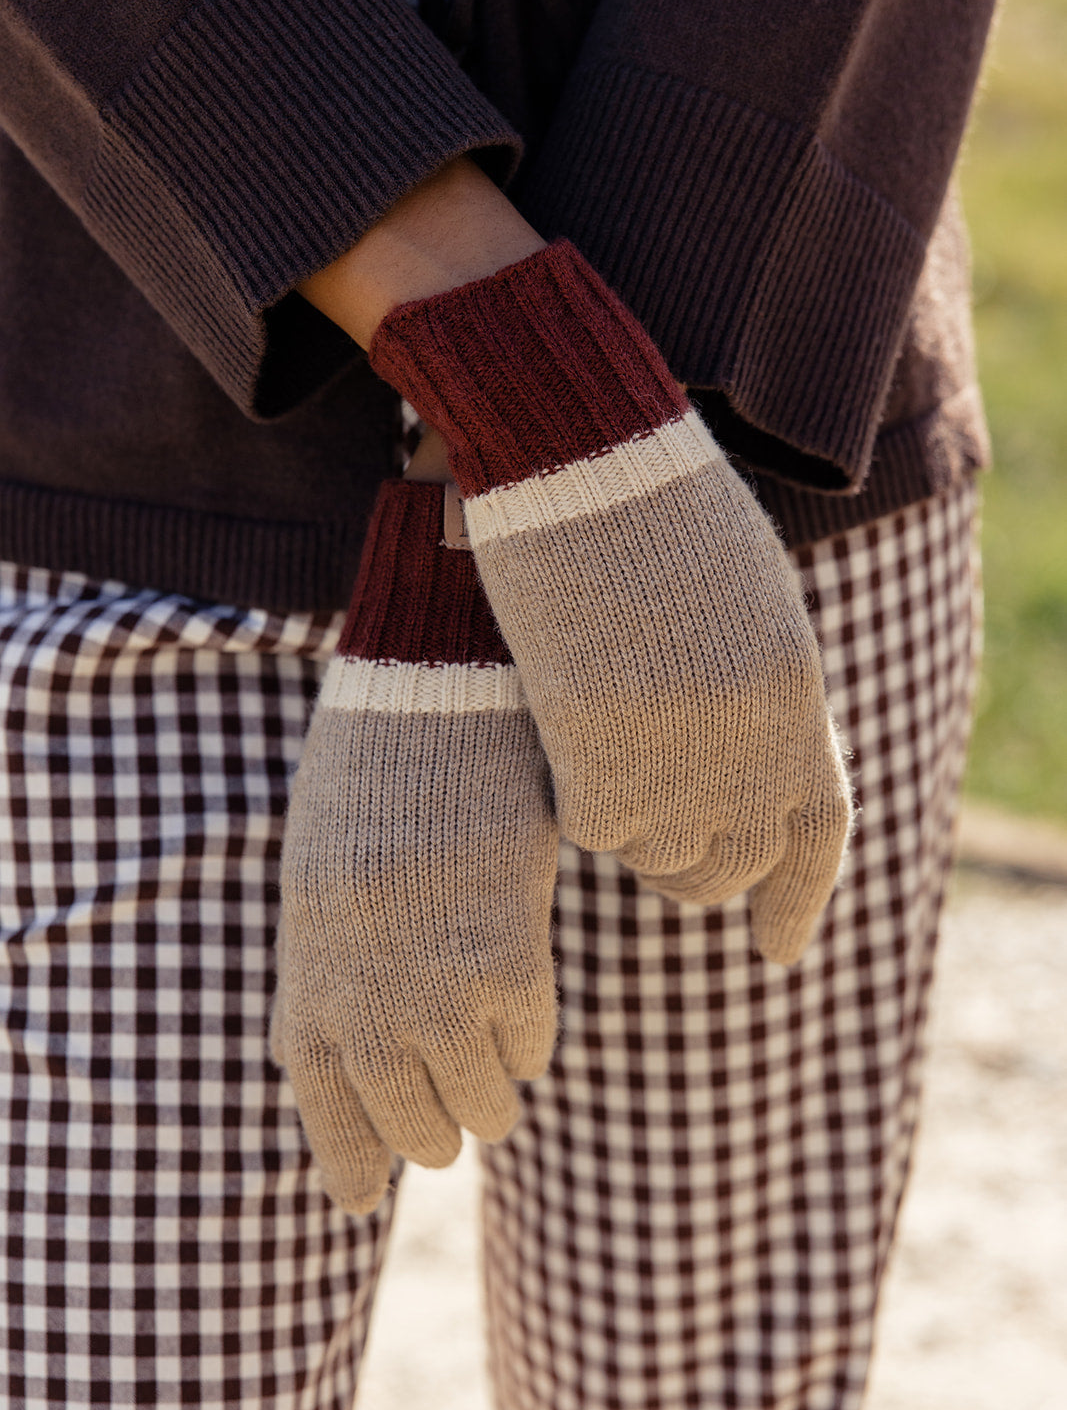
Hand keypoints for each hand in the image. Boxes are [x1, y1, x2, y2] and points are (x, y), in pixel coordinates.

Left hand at [271, 481, 557, 1213]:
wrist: (423, 709)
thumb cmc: (368, 789)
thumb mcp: (316, 890)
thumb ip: (322, 982)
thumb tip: (328, 1059)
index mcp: (308, 984)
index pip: (323, 1112)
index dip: (347, 1161)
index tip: (360, 1195)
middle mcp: (365, 1009)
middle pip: (415, 1130)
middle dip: (437, 1129)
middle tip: (460, 1109)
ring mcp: (435, 995)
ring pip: (483, 1107)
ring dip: (492, 1091)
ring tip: (498, 1053)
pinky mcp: (505, 966)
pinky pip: (530, 1047)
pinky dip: (530, 1034)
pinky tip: (523, 989)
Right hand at [369, 242, 853, 964]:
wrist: (582, 460)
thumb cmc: (652, 513)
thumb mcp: (743, 604)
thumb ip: (759, 695)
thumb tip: (746, 770)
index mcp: (797, 694)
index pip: (819, 828)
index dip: (800, 898)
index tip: (775, 948)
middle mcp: (756, 744)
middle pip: (739, 861)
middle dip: (702, 873)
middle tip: (660, 852)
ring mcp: (685, 761)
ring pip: (669, 862)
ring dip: (640, 839)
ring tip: (606, 779)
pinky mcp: (605, 768)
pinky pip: (601, 834)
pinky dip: (585, 810)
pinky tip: (568, 755)